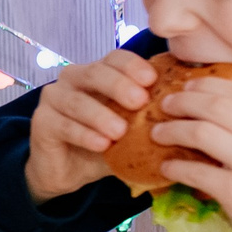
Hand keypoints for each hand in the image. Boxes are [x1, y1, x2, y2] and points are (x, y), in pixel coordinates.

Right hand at [23, 51, 156, 203]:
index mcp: (97, 74)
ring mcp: (53, 99)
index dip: (132, 66)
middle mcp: (73, 79)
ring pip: (77, 100)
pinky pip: (63, 124)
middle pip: (95, 72)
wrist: (67, 172)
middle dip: (119, 85)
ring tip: (120, 132)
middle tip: (140, 102)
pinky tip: (101, 145)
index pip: (114, 58)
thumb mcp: (131, 130)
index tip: (152, 80)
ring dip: (101, 115)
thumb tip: (190, 116)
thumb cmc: (102, 145)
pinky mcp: (41, 122)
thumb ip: (150, 119)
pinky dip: (83, 134)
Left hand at [150, 77, 231, 231]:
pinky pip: (195, 171)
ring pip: (200, 132)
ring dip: (172, 130)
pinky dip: (174, 167)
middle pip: (216, 105)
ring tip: (158, 132)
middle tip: (165, 104)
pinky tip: (166, 167)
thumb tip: (219, 113)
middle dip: (183, 101)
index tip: (187, 85)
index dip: (206, 85)